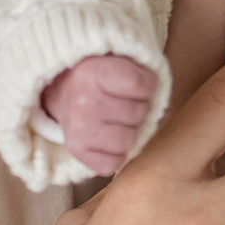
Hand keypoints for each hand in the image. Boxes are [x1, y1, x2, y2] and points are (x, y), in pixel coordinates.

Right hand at [41, 55, 158, 175]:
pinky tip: (108, 139)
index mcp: (95, 72)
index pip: (141, 85)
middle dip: (138, 109)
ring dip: (129, 132)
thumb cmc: (101, 78)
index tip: (136, 84)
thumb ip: (141, 75)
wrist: (64, 92)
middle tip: (123, 103)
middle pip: (138, 113)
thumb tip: (160, 104)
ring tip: (117, 121)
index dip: (147, 85)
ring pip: (128, 140)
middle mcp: (84, 101)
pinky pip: (113, 163)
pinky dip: (116, 154)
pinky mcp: (77, 151)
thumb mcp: (118, 61)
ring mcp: (79, 129)